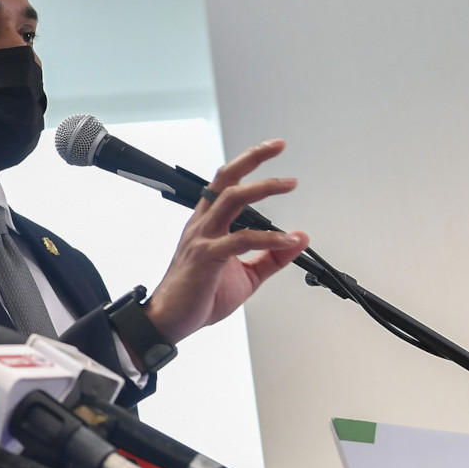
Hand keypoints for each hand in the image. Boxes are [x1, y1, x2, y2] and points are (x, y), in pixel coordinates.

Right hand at [143, 139, 308, 343]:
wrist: (169, 320)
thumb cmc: (197, 296)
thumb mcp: (245, 275)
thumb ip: (272, 256)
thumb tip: (299, 239)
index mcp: (208, 224)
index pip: (226, 182)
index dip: (248, 162)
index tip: (272, 149)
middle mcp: (203, 224)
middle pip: (226, 179)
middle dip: (252, 158)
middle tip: (278, 147)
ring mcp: (203, 238)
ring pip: (232, 199)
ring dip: (263, 187)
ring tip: (288, 183)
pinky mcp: (206, 257)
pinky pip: (240, 240)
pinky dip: (268, 238)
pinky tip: (287, 241)